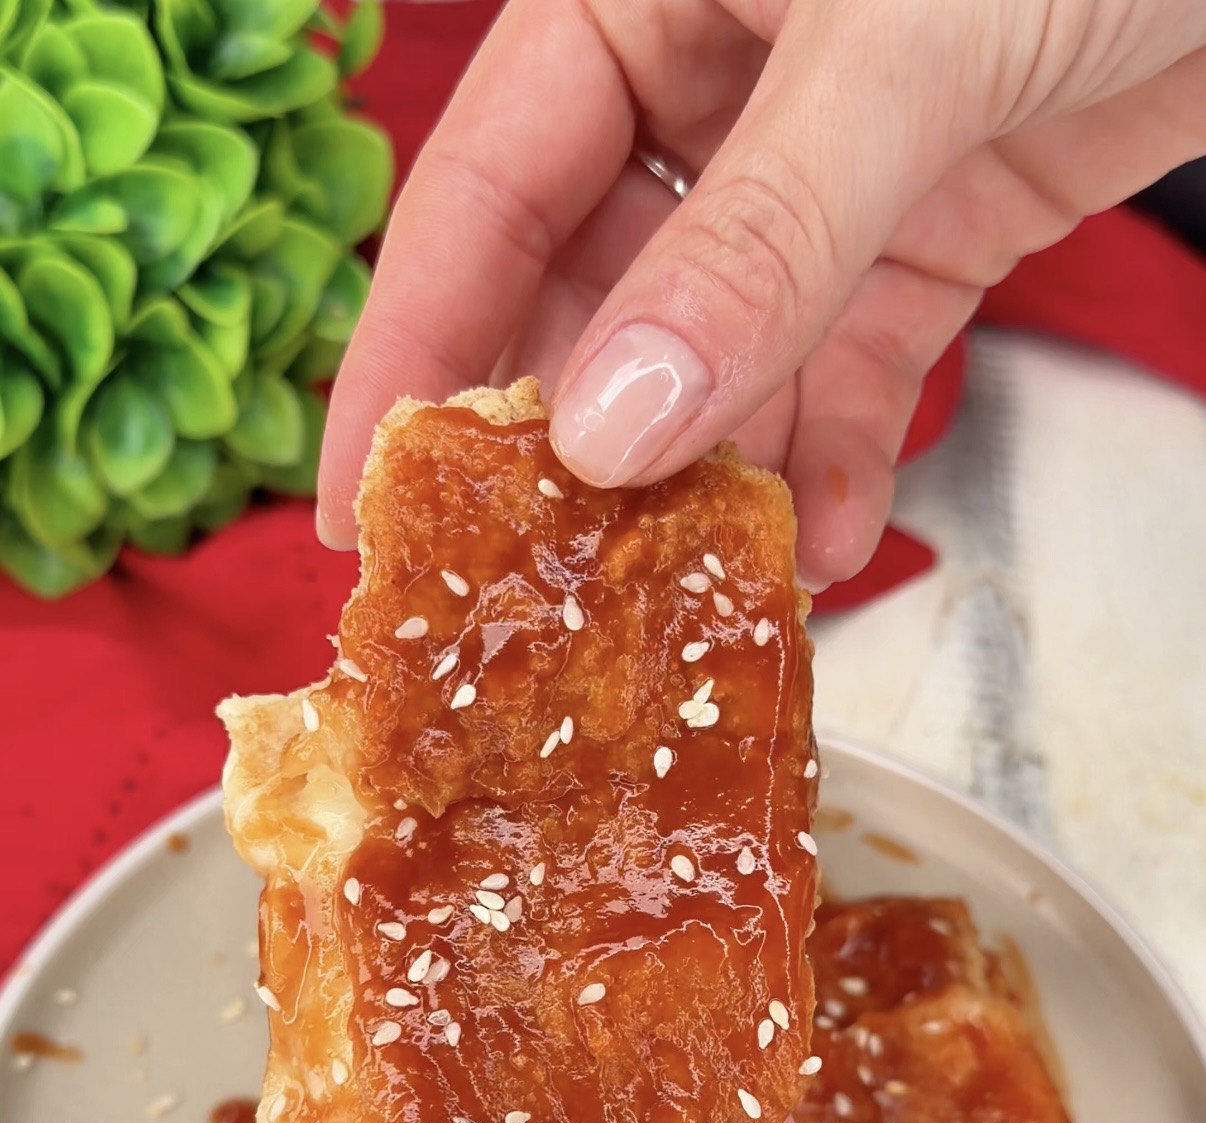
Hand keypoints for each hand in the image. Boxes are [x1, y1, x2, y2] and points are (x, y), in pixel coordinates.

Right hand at [317, 0, 1205, 586]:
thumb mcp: (902, 47)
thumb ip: (759, 240)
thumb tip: (616, 427)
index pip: (481, 191)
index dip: (414, 354)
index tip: (368, 507)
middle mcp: (714, 70)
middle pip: (591, 289)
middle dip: (577, 440)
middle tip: (542, 579)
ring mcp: (822, 159)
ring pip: (724, 347)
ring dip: (715, 470)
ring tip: (692, 585)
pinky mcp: (929, 221)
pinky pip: (851, 359)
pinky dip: (840, 450)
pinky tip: (829, 536)